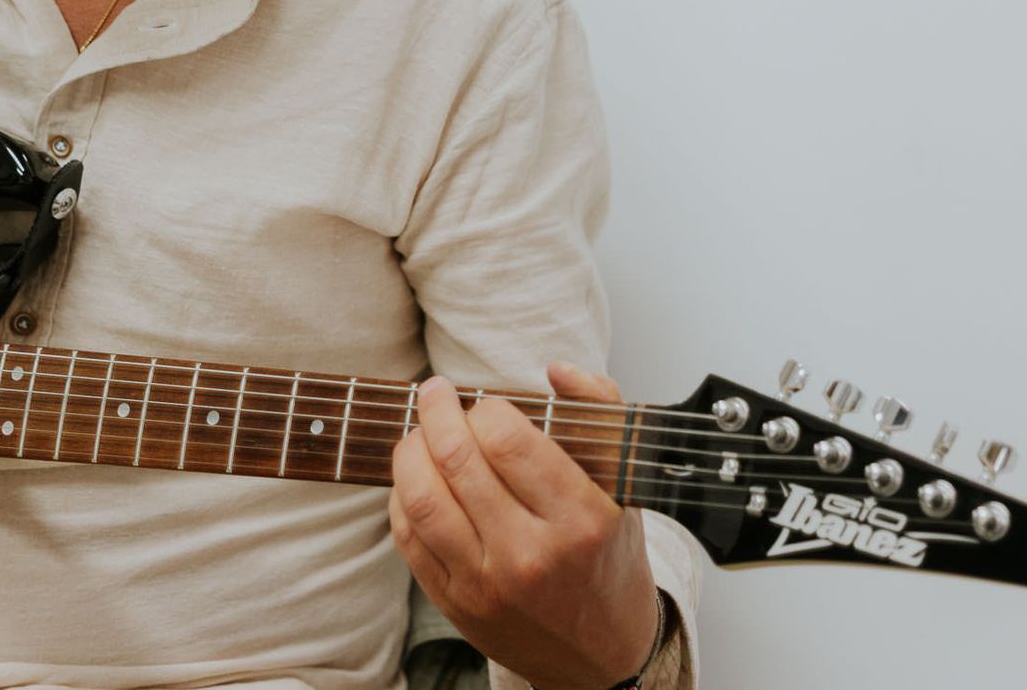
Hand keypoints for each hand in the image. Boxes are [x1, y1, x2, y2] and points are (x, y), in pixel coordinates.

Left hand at [390, 362, 658, 689]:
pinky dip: (401, 497)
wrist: (602, 657)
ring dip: (410, 450)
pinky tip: (415, 480)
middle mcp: (531, 555)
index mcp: (580, 520)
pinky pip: (408, 538)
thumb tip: (557, 369)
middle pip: (456, 461)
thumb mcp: (625, 485)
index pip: (507, 440)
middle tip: (435, 393)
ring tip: (419, 432)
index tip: (487, 403)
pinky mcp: (456, 605)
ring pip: (421, 499)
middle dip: (436, 412)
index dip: (485, 407)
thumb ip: (601, 411)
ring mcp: (487, 585)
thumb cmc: (609, 559)